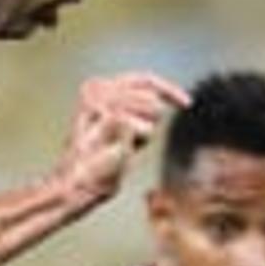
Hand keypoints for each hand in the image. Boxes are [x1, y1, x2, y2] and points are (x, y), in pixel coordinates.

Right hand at [49, 72, 187, 212]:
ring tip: (120, 145)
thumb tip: (162, 102)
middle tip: (134, 140)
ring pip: (152, 108)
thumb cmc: (97, 162)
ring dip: (143, 133)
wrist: (76, 186)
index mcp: (96, 86)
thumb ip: (135, 110)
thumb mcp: (119, 129)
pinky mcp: (109, 116)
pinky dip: (139, 142)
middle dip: (151, 119)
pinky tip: (121, 149)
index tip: (187, 103)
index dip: (169, 90)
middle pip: (151, 96)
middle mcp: (96, 87)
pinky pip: (146, 127)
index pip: (144, 79)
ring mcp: (102, 100)